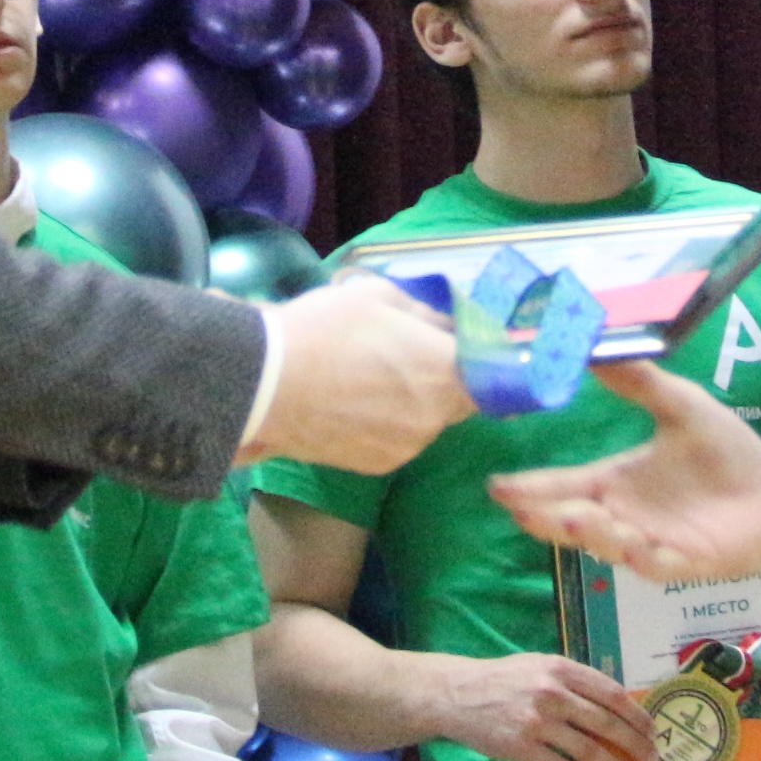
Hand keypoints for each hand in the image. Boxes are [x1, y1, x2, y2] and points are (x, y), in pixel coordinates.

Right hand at [243, 276, 471, 474]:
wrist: (266, 385)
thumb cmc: (325, 329)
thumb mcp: (377, 295)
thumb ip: (423, 313)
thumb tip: (442, 327)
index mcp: (445, 368)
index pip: (493, 371)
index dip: (487, 360)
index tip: (475, 351)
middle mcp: (436, 414)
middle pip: (460, 398)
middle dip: (447, 380)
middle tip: (411, 359)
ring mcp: (410, 445)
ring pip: (428, 420)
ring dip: (415, 404)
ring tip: (371, 382)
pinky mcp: (381, 466)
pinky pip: (401, 440)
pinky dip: (389, 426)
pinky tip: (355, 407)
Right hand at [429, 650, 657, 760]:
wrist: (457, 694)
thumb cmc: (503, 679)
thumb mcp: (539, 665)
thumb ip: (573, 681)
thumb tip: (612, 705)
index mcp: (561, 668)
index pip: (610, 693)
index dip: (636, 714)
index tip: (652, 730)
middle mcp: (553, 693)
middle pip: (605, 723)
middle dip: (634, 744)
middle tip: (653, 759)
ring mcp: (538, 722)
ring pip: (588, 750)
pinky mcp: (523, 748)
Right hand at [485, 362, 760, 578]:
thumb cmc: (726, 452)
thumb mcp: (681, 407)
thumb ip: (640, 383)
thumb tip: (596, 347)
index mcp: (617, 482)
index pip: (564, 486)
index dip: (532, 488)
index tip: (497, 486)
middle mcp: (626, 516)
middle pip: (575, 521)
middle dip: (548, 516)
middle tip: (521, 509)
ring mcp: (653, 544)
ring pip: (610, 545)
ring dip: (591, 533)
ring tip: (573, 515)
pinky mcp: (687, 564)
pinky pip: (659, 566)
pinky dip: (646, 557)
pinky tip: (635, 544)